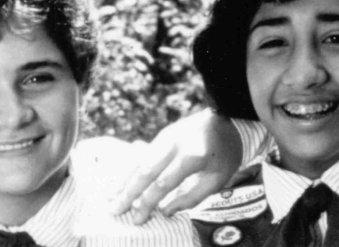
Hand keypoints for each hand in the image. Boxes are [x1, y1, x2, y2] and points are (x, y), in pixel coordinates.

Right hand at [109, 110, 243, 222]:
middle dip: (128, 194)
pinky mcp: (161, 135)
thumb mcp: (217, 179)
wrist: (229, 120)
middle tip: (114, 210)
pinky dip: (129, 170)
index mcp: (193, 156)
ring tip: (110, 198)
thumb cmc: (225, 154)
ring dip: (123, 181)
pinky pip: (142, 155)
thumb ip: (192, 197)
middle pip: (145, 171)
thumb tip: (166, 211)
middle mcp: (175, 144)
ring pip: (139, 161)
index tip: (137, 219)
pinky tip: (119, 182)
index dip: (148, 203)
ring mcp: (165, 136)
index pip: (163, 183)